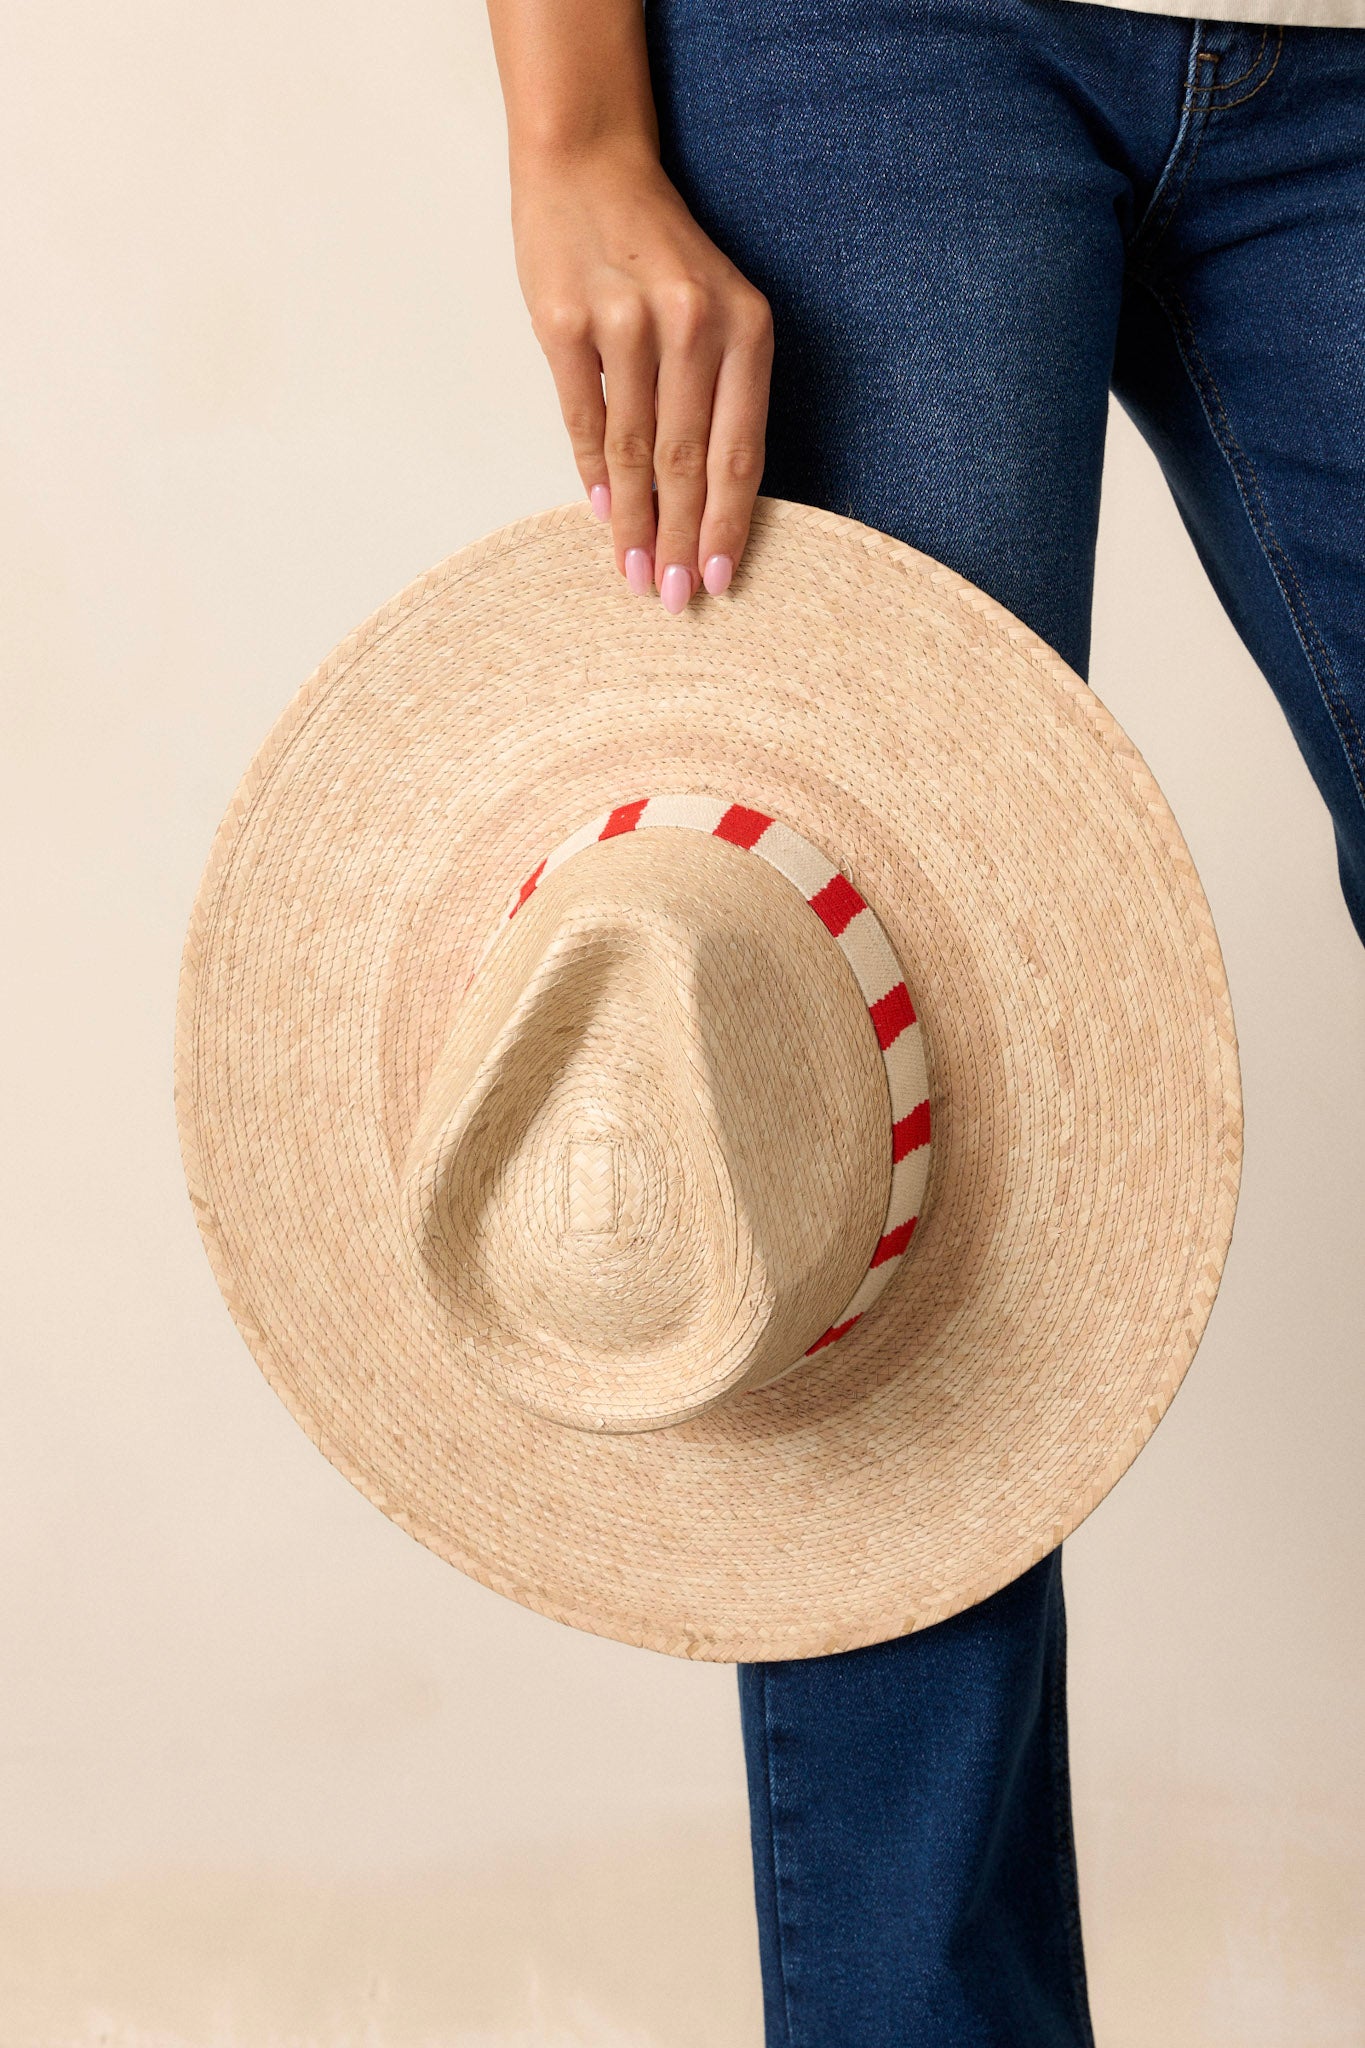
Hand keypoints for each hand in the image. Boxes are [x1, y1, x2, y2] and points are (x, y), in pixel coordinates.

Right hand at [510, 138, 773, 610]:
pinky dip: (595, 473)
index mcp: (743, 324)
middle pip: (688, 461)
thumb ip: (719, 389)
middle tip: (672, 598)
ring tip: (633, 573)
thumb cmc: (657, 249)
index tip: (718, 579)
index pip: (739, 448)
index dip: (727, 522)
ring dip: (633, 521)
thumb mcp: (714, 305)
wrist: (588, 165)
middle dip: (680, 539)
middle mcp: (691, 323)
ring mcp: (625, 322)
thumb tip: (705, 497)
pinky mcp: (565, 324)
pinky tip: (604, 513)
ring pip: (635, 450)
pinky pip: (584, 419)